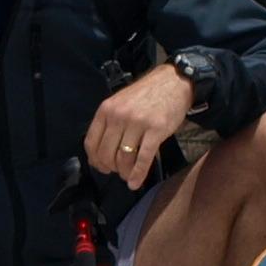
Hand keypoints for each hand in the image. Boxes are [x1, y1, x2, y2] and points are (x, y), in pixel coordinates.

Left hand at [82, 64, 196, 190]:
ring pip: (123, 158)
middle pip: (106, 153)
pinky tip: (136, 183)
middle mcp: (119, 116)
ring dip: (124, 172)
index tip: (100, 167)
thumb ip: (109, 122)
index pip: (91, 142)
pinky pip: (143, 158)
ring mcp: (137, 123)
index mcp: (106, 110)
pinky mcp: (156, 130)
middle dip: (110, 168)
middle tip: (117, 172)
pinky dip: (138, 174)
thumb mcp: (120, 102)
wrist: (174, 82)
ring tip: (127, 176)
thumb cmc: (146, 94)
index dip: (95, 160)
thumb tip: (102, 150)